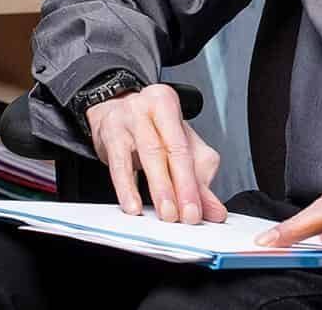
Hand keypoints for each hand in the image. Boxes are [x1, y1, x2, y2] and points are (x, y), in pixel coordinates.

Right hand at [86, 82, 226, 224]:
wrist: (108, 111)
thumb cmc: (146, 126)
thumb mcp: (174, 141)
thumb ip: (197, 176)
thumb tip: (213, 209)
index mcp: (169, 104)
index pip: (186, 148)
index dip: (194, 182)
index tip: (197, 210)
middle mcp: (149, 107)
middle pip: (171, 149)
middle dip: (182, 186)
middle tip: (187, 215)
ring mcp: (128, 118)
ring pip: (149, 155)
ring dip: (159, 189)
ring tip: (166, 214)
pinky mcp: (110, 133)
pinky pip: (119, 164)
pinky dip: (128, 189)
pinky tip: (133, 206)